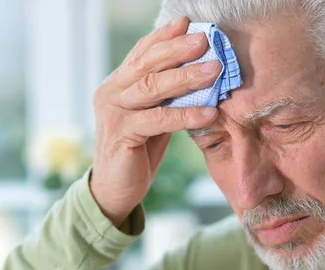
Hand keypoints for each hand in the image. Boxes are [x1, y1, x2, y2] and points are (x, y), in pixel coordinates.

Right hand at [90, 17, 221, 226]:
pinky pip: (159, 120)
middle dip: (178, 50)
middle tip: (206, 40)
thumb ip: (166, 97)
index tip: (188, 23)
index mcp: (117, 85)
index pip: (141, 54)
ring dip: (186, 77)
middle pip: (147, 65)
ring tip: (215, 71)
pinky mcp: (121, 134)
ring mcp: (113, 113)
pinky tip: (210, 112)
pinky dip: (186, 115)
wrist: (115, 190)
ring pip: (152, 87)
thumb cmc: (138, 151)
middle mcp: (110, 93)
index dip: (164, 37)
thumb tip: (201, 74)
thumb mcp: (153, 118)